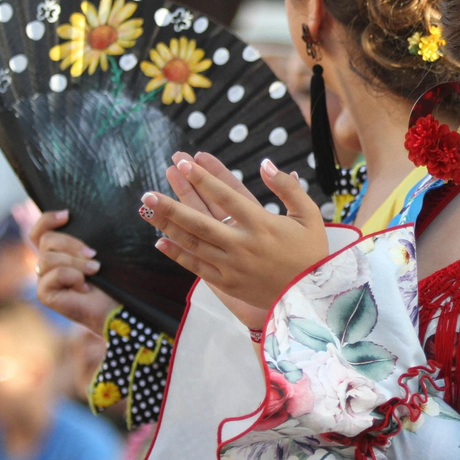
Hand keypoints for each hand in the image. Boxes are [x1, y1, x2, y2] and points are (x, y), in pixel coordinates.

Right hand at [30, 209, 116, 336]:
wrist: (115, 306)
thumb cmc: (109, 279)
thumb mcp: (94, 253)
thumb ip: (81, 238)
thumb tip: (71, 217)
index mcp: (56, 252)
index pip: (40, 231)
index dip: (48, 220)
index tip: (67, 215)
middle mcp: (46, 264)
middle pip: (46, 240)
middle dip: (71, 244)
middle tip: (93, 254)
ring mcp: (43, 279)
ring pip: (48, 258)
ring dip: (76, 263)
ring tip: (94, 270)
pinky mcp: (44, 293)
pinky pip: (53, 274)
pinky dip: (72, 278)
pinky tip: (84, 288)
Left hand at [141, 154, 328, 317]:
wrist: (311, 296)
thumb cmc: (311, 252)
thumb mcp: (309, 215)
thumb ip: (288, 187)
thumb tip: (265, 164)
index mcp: (262, 224)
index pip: (226, 195)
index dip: (204, 178)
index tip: (186, 163)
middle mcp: (243, 244)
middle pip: (199, 221)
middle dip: (171, 205)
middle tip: (148, 192)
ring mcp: (232, 265)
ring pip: (193, 243)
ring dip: (168, 225)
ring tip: (147, 210)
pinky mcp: (228, 283)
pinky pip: (197, 267)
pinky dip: (178, 254)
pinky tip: (160, 242)